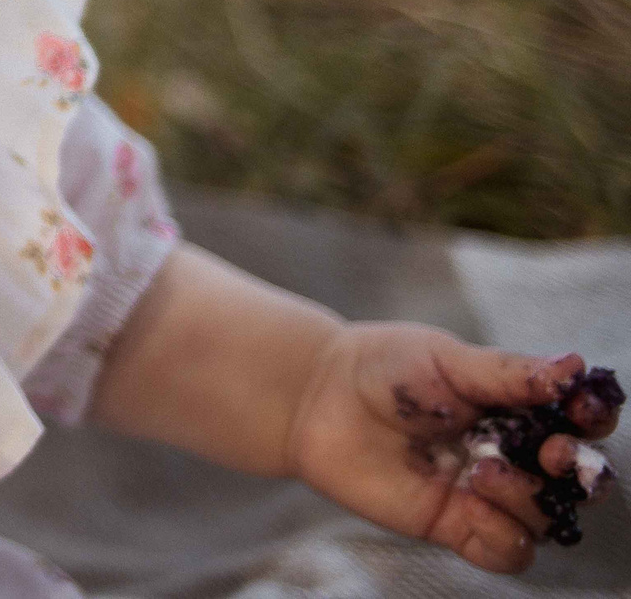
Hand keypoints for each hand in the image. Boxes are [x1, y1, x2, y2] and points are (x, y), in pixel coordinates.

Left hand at [290, 328, 618, 572]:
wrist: (318, 396)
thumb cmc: (384, 368)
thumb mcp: (446, 358)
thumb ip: (509, 372)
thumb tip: (574, 367)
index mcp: (520, 408)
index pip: (581, 422)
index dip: (592, 418)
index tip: (582, 409)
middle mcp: (514, 454)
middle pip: (577, 482)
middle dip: (580, 472)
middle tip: (552, 454)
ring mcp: (486, 493)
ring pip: (545, 520)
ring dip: (528, 499)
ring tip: (483, 470)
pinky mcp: (455, 524)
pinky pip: (505, 552)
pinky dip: (501, 536)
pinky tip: (470, 505)